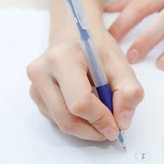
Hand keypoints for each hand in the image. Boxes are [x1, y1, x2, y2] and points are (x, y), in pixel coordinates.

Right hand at [27, 27, 143, 140]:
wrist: (73, 34)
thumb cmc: (96, 47)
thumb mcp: (120, 63)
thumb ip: (129, 92)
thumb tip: (122, 122)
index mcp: (62, 59)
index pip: (80, 102)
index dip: (100, 119)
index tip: (117, 126)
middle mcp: (41, 72)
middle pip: (67, 119)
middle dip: (93, 129)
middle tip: (111, 128)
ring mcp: (34, 85)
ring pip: (61, 124)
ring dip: (85, 128)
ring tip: (100, 113)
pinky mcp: (35, 95)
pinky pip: (56, 120)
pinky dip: (76, 122)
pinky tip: (86, 107)